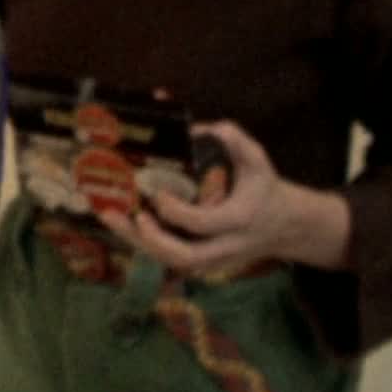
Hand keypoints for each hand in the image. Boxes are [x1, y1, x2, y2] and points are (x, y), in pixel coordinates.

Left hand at [97, 120, 349, 273]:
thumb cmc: (264, 189)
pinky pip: (169, 260)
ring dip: (138, 242)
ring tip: (109, 217)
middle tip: (126, 214)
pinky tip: (121, 222)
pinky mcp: (202, 263)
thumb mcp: (258, 161)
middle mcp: (224, 247)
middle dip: (150, 239)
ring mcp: (212, 260)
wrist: (283, 226)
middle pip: (183, 257)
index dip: (176, 212)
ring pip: (171, 263)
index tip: (158, 194)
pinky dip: (144, 244)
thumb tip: (207, 128)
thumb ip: (237, 142)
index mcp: (238, 220)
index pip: (203, 224)